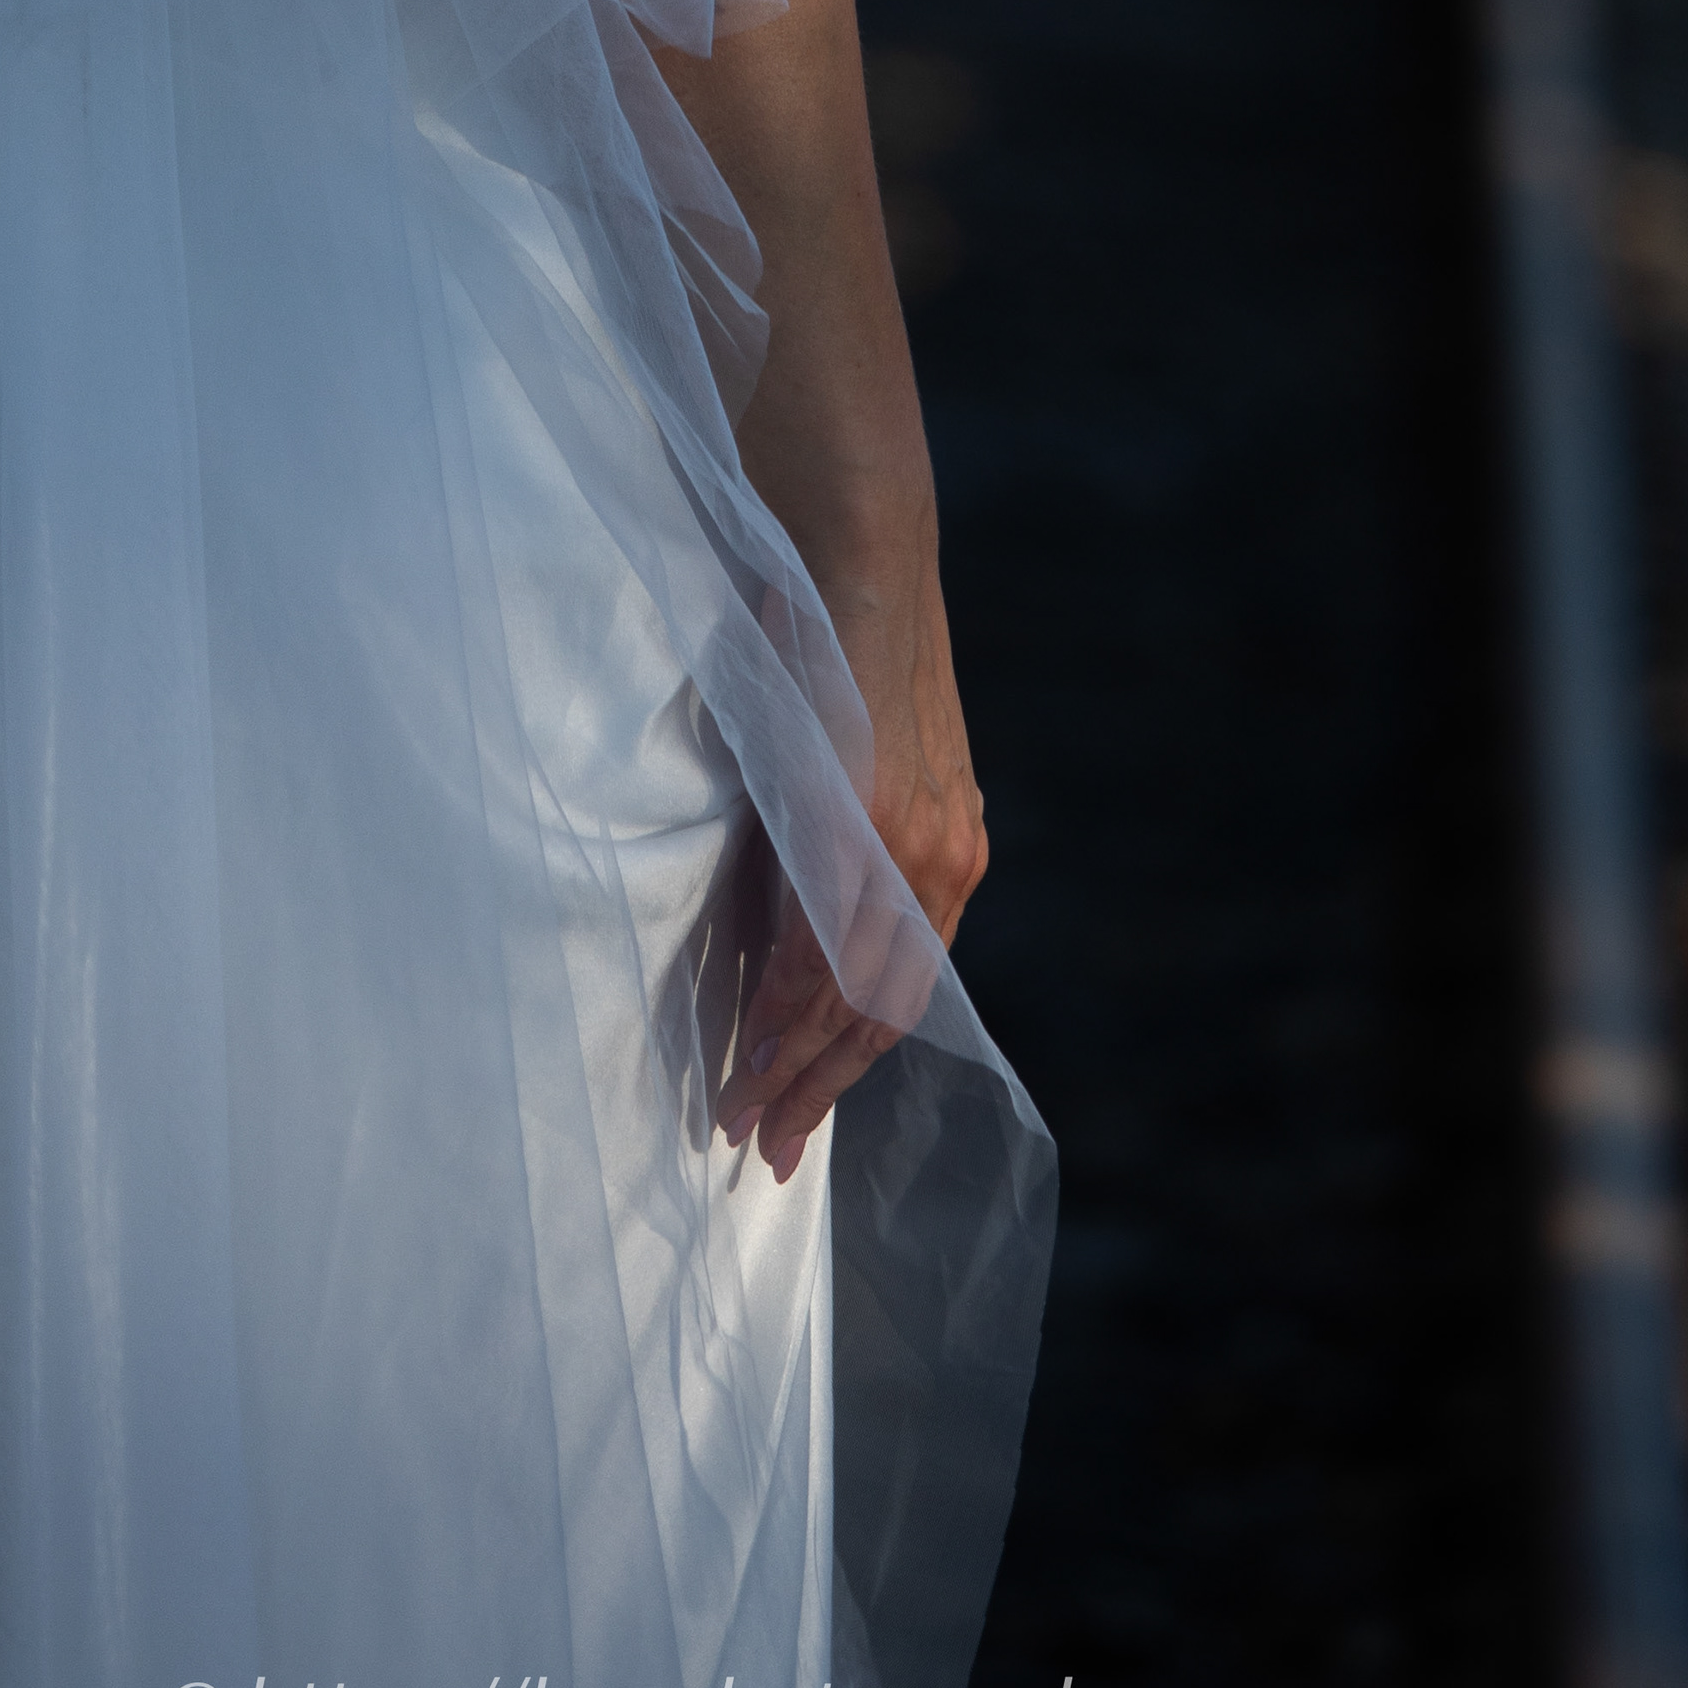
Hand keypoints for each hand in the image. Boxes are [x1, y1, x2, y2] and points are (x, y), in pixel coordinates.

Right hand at [711, 533, 985, 1184]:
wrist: (858, 536)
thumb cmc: (837, 642)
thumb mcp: (846, 766)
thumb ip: (824, 857)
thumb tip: (779, 952)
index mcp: (948, 854)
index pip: (899, 994)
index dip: (843, 1065)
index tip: (792, 1122)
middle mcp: (944, 861)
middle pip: (882, 1012)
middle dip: (817, 1090)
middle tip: (760, 1152)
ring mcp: (914, 840)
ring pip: (856, 990)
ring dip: (793, 1062)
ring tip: (740, 1114)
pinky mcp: (869, 811)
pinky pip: (830, 933)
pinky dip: (789, 997)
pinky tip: (755, 1038)